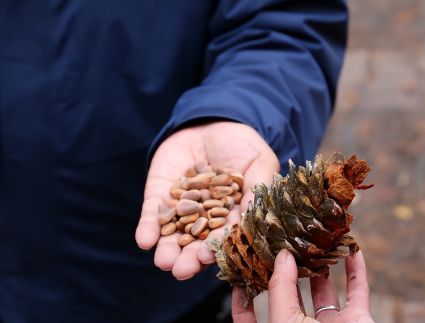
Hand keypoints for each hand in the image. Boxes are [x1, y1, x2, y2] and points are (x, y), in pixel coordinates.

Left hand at [135, 121, 279, 279]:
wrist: (212, 120)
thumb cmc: (242, 145)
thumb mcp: (259, 163)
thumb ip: (257, 190)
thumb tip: (256, 218)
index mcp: (232, 216)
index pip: (224, 237)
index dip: (218, 249)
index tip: (211, 259)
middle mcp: (205, 217)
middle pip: (196, 243)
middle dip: (189, 258)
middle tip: (182, 270)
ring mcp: (181, 207)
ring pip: (173, 235)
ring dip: (167, 250)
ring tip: (164, 262)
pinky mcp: (159, 195)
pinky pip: (152, 214)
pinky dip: (148, 228)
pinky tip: (145, 240)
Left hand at [232, 249, 373, 322]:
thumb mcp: (285, 322)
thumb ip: (281, 289)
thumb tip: (282, 257)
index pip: (251, 316)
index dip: (244, 295)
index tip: (241, 269)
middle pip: (292, 295)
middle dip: (290, 268)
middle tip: (287, 241)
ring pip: (325, 290)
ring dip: (323, 265)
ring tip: (316, 240)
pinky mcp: (358, 322)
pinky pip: (358, 291)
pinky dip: (357, 270)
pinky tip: (352, 250)